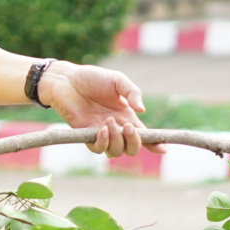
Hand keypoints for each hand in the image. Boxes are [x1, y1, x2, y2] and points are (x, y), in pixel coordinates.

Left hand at [38, 62, 158, 156]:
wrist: (67, 79)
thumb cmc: (92, 78)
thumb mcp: (117, 80)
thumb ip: (132, 92)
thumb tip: (142, 110)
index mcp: (127, 116)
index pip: (144, 135)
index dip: (155, 144)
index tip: (163, 148)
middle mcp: (116, 128)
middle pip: (132, 148)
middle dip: (134, 142)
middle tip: (128, 127)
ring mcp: (101, 133)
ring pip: (116, 152)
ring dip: (117, 140)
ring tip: (108, 121)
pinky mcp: (85, 135)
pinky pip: (98, 149)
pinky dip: (103, 142)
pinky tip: (101, 129)